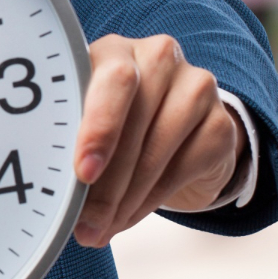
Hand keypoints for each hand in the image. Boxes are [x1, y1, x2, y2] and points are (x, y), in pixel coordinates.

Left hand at [72, 35, 245, 248]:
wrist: (179, 132)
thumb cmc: (120, 124)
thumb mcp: (90, 120)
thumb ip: (74, 140)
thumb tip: (56, 196)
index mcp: (117, 51)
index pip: (114, 78)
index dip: (99, 127)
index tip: (83, 172)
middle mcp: (160, 57)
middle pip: (135, 119)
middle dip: (107, 181)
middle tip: (86, 222)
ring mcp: (197, 85)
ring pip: (157, 150)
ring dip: (125, 198)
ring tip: (102, 227)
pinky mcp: (221, 123)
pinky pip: (182, 169)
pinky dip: (151, 200)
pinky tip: (130, 215)